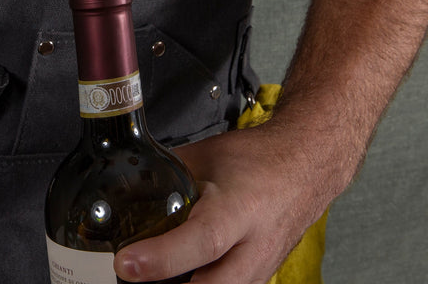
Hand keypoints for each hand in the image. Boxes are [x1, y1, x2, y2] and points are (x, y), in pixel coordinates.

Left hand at [113, 123, 349, 283]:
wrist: (306, 168)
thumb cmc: (258, 160)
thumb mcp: (204, 158)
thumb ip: (163, 176)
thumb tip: (121, 191)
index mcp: (240, 209)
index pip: (201, 242)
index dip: (161, 258)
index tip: (125, 263)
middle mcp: (255, 248)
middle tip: (129, 278)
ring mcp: (261, 271)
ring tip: (146, 277)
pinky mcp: (259, 281)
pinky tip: (173, 278)